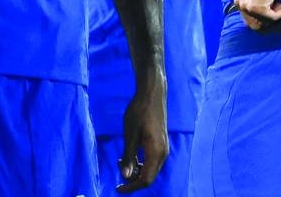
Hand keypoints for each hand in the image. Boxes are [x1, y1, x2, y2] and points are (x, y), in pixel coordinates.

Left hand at [116, 75, 167, 192]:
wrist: (152, 94)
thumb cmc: (139, 112)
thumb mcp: (130, 134)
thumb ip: (128, 156)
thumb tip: (125, 176)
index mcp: (156, 154)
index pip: (145, 180)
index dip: (131, 187)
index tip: (117, 188)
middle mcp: (163, 154)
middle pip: (149, 177)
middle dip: (132, 178)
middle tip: (117, 168)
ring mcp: (163, 149)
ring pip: (150, 169)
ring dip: (136, 169)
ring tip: (120, 159)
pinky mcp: (161, 143)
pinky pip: (151, 160)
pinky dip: (140, 162)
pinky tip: (130, 154)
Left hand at [233, 0, 280, 30]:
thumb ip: (256, 3)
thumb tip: (264, 21)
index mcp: (238, 0)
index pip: (249, 20)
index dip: (263, 18)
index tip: (274, 10)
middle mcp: (240, 4)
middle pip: (255, 24)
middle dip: (268, 18)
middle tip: (279, 8)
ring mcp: (247, 7)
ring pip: (265, 21)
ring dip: (277, 14)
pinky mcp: (257, 8)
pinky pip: (273, 17)